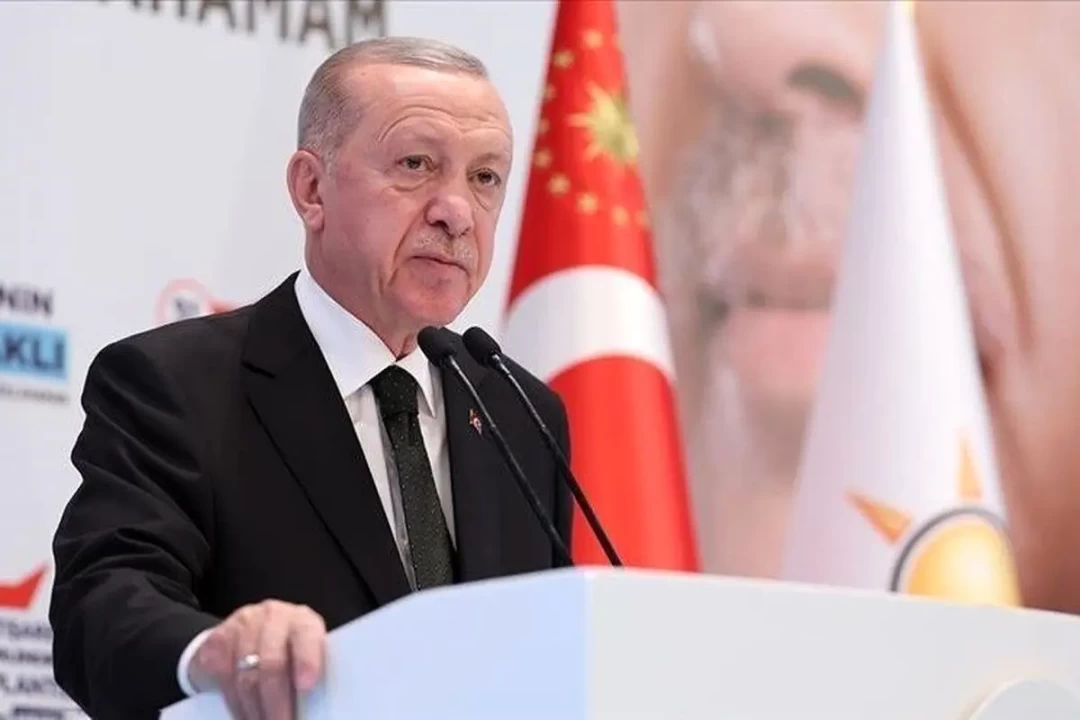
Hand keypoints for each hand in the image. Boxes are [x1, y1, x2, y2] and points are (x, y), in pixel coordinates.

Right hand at [188, 600, 326, 719]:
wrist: (249, 634)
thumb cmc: (288, 651)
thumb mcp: (304, 657)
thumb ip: (308, 675)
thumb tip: (313, 708)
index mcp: (303, 621)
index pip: (306, 636)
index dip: (307, 661)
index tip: (306, 687)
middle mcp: (274, 616)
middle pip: (272, 662)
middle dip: (276, 702)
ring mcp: (244, 624)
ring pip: (245, 674)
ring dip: (252, 708)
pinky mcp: (218, 637)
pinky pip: (221, 675)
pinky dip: (232, 702)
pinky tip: (242, 714)